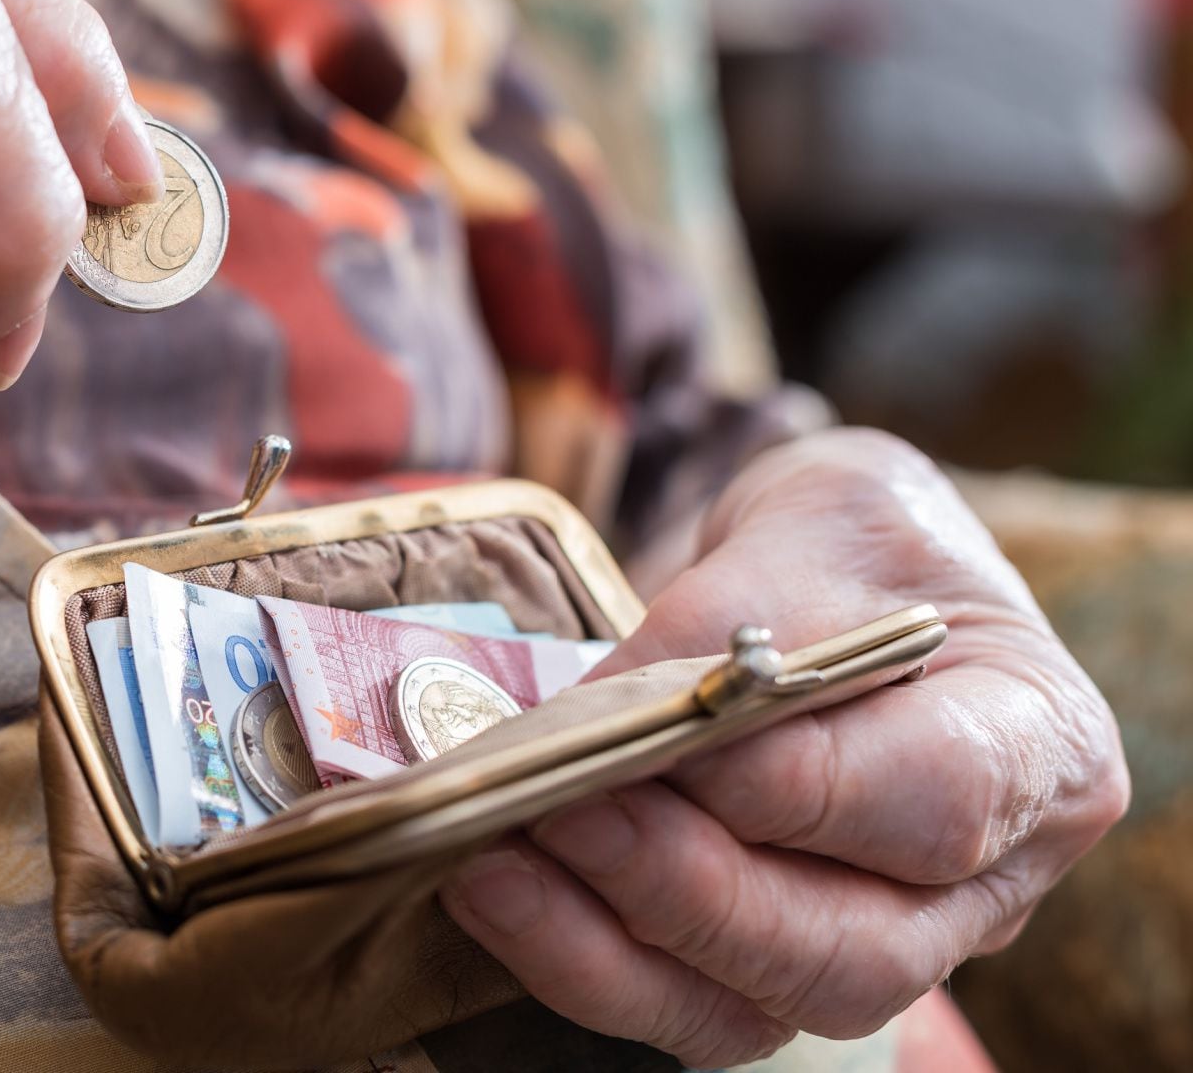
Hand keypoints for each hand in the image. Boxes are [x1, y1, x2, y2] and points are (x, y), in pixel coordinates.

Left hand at [442, 429, 1128, 1066]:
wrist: (839, 577)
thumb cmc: (852, 543)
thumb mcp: (812, 523)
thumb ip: (724, 623)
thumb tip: (597, 722)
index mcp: (1038, 747)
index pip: (936, 803)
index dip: (794, 789)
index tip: (660, 742)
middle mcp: (983, 882)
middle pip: (852, 952)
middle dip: (686, 891)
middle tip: (558, 812)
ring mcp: (884, 943)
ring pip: (758, 1007)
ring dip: (606, 946)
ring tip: (493, 866)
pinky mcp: (774, 968)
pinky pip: (684, 1005)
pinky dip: (579, 959)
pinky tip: (494, 889)